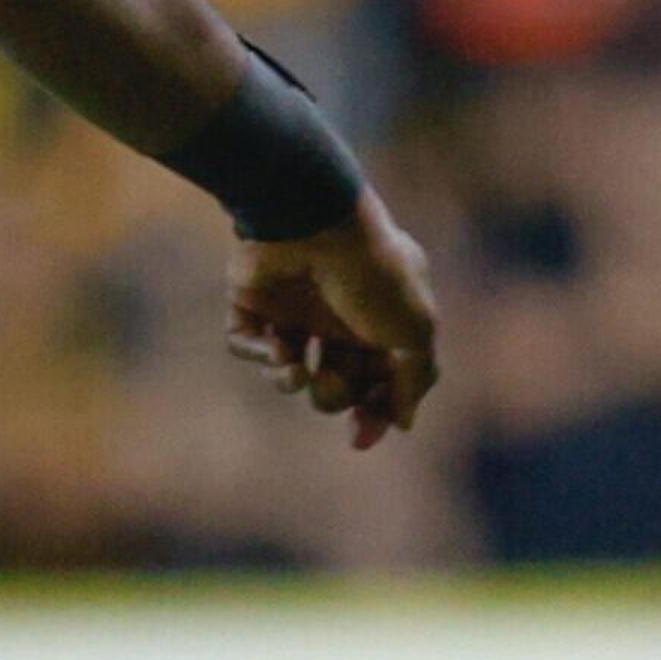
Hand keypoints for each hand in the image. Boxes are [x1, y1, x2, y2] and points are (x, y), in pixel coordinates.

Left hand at [226, 190, 439, 449]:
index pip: (379, 382)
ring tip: (295, 370)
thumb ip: (414, 380)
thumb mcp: (415, 332)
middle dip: (333, 395)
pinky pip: (245, 343)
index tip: (359, 437)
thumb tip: (403, 424)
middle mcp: (338, 315)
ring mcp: (293, 306)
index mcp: (381, 321)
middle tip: (330, 380)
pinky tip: (275, 350)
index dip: (371, 413)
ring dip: (291, 382)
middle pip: (335, 382)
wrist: (315, 222)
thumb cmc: (374, 276)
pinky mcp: (252, 298)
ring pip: (289, 370)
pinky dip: (258, 355)